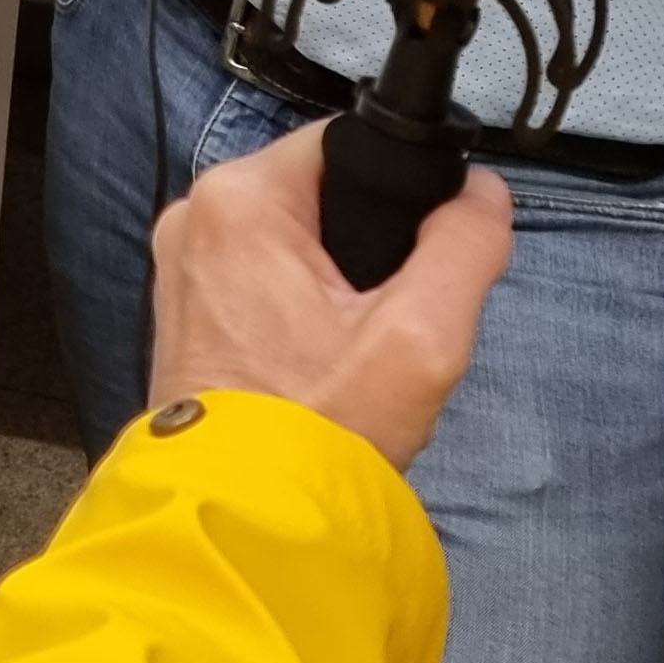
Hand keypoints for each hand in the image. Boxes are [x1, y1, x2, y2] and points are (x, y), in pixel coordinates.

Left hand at [146, 121, 514, 471]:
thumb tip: (483, 193)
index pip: (342, 144)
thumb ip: (464, 248)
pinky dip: (299, 306)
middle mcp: (195, 217)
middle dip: (366, 243)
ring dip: (335, 281)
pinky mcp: (184, 311)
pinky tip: (323, 358)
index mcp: (239, 198)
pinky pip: (259, 279)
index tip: (422, 244)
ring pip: (291, 240)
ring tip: (359, 344)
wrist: (244, 518)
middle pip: (316, 193)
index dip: (397, 188)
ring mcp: (181, 266)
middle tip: (391, 312)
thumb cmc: (320, 428)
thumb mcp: (422, 336)